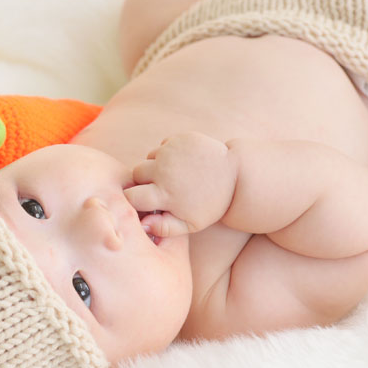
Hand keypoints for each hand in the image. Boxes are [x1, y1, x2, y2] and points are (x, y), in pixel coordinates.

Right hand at [123, 132, 237, 236]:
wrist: (236, 175)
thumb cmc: (210, 205)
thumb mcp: (191, 224)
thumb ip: (164, 228)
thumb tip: (142, 224)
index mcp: (165, 193)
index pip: (131, 196)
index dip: (132, 199)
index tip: (141, 202)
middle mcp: (164, 170)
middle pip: (136, 173)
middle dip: (143, 181)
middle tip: (159, 189)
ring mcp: (172, 151)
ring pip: (148, 158)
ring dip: (155, 167)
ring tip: (173, 176)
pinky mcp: (180, 138)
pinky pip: (162, 146)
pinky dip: (167, 154)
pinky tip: (182, 164)